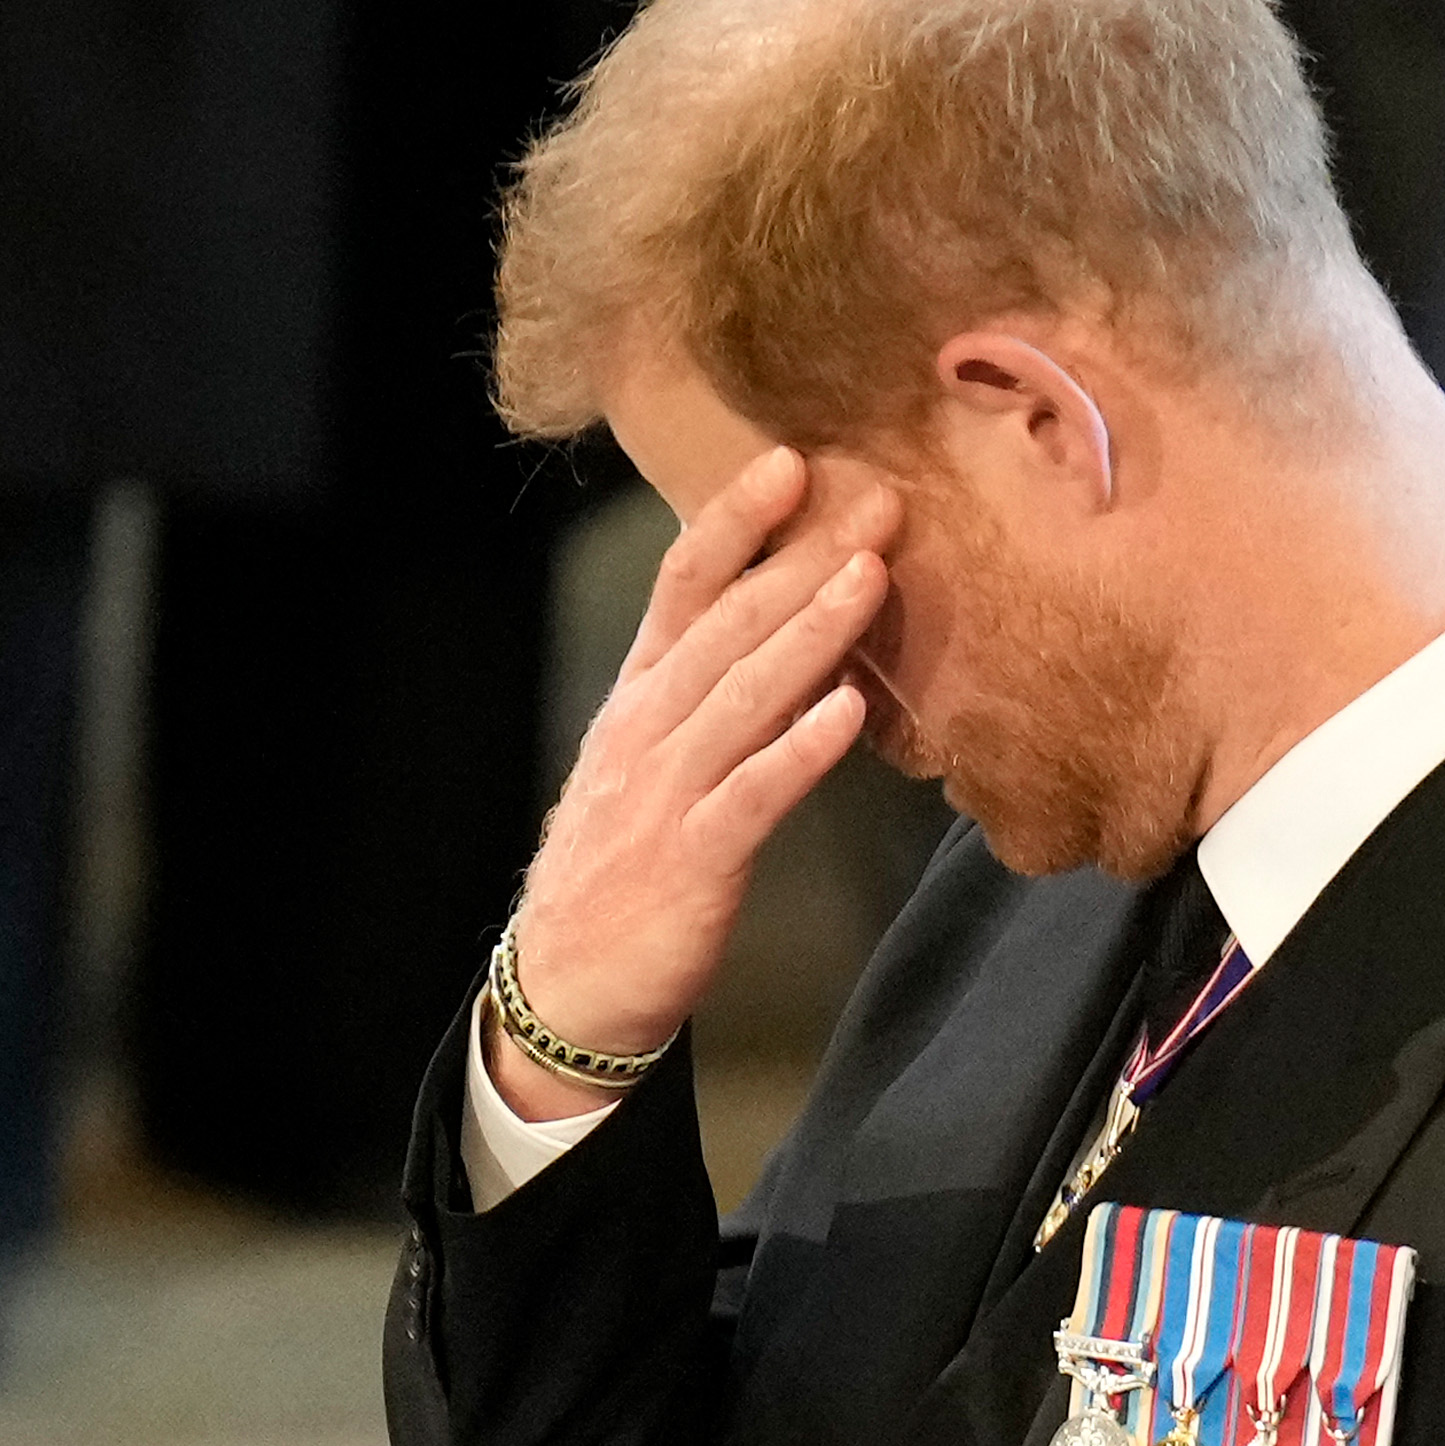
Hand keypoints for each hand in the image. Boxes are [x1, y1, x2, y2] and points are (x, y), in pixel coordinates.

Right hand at [492, 447, 899, 1119]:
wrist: (567, 983)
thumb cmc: (623, 870)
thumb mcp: (651, 764)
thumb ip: (710, 699)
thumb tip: (791, 636)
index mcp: (639, 699)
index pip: (683, 586)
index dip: (737, 522)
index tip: (794, 462)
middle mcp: (648, 729)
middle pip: (727, 624)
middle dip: (803, 558)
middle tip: (877, 502)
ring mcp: (666, 791)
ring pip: (742, 694)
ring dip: (809, 631)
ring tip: (871, 577)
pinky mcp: (692, 858)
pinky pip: (753, 793)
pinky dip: (800, 749)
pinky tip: (848, 711)